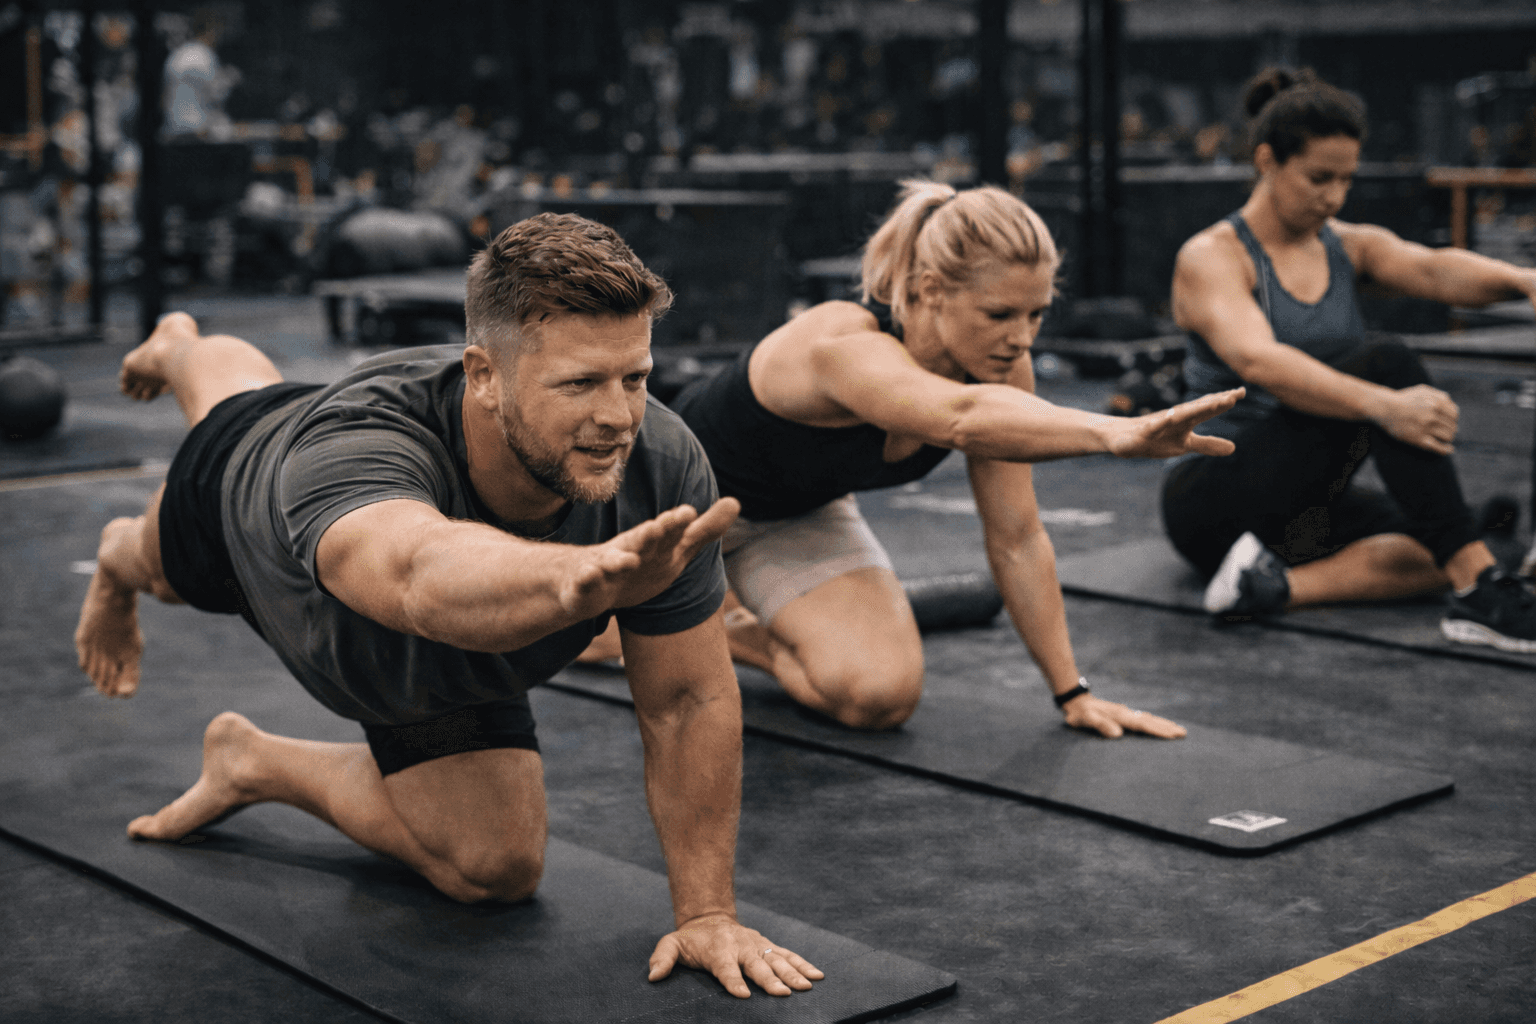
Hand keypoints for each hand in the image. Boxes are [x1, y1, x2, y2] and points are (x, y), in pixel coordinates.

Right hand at [558, 497, 738, 618]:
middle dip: (650, 535)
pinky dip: (587, 580)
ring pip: (612, 562)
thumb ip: (703, 530)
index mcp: (652, 543)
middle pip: (641, 542)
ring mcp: (606, 567)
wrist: (590, 580)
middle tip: (660, 526)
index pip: (668, 532)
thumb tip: (736, 502)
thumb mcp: (675, 548)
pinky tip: (589, 576)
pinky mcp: (586, 586)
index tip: (688, 513)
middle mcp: (629, 550)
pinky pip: (586, 583)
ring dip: (619, 561)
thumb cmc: (641, 560)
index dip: (676, 524)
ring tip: (628, 560)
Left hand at [648, 912, 822, 997]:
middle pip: (757, 965)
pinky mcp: (768, 946)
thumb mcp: (671, 944)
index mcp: (718, 950)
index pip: (725, 968)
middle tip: (783, 993)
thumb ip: (662, 958)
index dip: (733, 981)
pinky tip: (817, 975)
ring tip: (807, 986)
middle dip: (770, 980)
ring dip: (793, 973)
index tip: (742, 994)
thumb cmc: (691, 940)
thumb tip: (653, 976)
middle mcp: (741, 947)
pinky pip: (788, 955)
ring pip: (777, 960)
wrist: (710, 918)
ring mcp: (757, 946)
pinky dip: (804, 964)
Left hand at [1061, 692, 1185, 738]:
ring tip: (1177, 729)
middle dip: (1166, 727)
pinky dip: (1153, 722)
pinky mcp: (1122, 714)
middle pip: (1150, 720)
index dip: (1158, 730)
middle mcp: (1126, 713)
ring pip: (1148, 718)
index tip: (1173, 735)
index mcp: (1120, 716)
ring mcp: (1125, 713)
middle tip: (1184, 733)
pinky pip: (1142, 719)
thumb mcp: (1086, 720)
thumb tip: (1118, 734)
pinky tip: (1157, 724)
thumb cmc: (1079, 714)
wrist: (1075, 702)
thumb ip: (1100, 725)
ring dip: (1162, 724)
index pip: (1143, 724)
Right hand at [1106, 388, 1244, 458]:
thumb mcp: (1185, 444)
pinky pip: (1154, 427)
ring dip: (1195, 409)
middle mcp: (1175, 418)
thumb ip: (1208, 444)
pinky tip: (1170, 417)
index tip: (1242, 392)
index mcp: (1187, 420)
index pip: (1208, 408)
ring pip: (1179, 415)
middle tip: (1232, 396)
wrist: (1123, 438)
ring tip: (1211, 404)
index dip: (1224, 401)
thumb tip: (1234, 448)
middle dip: (1214, 403)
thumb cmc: (1156, 439)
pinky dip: (1162, 422)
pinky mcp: (1144, 432)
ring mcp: (1160, 424)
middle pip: (1197, 409)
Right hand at [1374, 384, 1457, 455]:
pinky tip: (1449, 450)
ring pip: (1447, 436)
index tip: (1447, 422)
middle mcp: (1433, 415)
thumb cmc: (1402, 399)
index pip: (1455, 414)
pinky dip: (1445, 450)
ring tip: (1443, 439)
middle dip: (1450, 429)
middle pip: (1452, 426)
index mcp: (1436, 403)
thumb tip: (1451, 402)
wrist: (1383, 408)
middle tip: (1444, 432)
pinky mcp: (1418, 439)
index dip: (1452, 419)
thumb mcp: (1422, 390)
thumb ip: (1439, 395)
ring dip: (1447, 438)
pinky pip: (1438, 447)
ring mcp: (1426, 428)